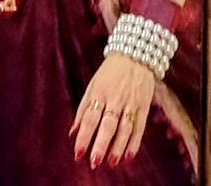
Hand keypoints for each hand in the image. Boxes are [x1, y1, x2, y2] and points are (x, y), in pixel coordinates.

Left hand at [71, 53, 154, 168]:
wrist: (135, 54)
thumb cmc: (110, 72)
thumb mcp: (93, 85)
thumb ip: (83, 108)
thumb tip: (72, 131)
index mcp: (99, 92)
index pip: (90, 117)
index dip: (84, 135)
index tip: (78, 152)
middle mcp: (115, 98)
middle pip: (107, 124)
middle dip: (100, 144)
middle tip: (94, 161)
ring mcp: (130, 103)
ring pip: (124, 128)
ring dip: (117, 147)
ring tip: (110, 162)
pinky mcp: (143, 106)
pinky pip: (139, 127)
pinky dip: (134, 143)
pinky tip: (129, 156)